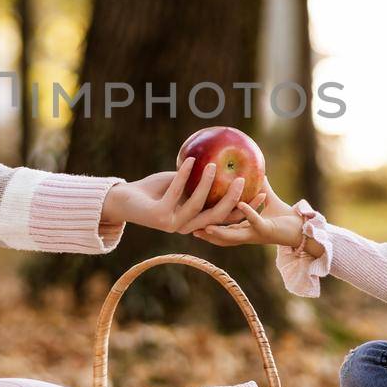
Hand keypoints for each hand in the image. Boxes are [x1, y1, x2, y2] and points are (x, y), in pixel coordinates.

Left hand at [102, 158, 254, 234]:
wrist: (124, 199)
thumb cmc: (154, 189)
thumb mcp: (182, 182)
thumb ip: (201, 178)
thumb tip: (226, 159)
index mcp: (197, 221)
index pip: (227, 218)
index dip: (246, 208)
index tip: (262, 191)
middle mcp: (188, 227)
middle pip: (218, 216)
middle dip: (233, 199)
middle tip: (243, 179)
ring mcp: (174, 224)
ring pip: (198, 205)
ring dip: (207, 183)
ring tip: (215, 165)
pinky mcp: (160, 217)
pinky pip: (176, 193)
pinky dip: (184, 176)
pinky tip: (189, 161)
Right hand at [191, 177, 301, 247]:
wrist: (303, 228)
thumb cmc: (285, 216)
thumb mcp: (267, 199)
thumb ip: (258, 187)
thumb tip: (252, 169)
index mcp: (244, 229)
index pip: (221, 230)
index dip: (206, 228)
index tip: (192, 222)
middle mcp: (247, 234)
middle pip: (221, 238)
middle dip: (205, 235)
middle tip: (190, 228)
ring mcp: (255, 234)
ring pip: (233, 236)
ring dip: (219, 231)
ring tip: (205, 225)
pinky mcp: (266, 230)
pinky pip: (254, 221)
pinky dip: (248, 212)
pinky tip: (240, 204)